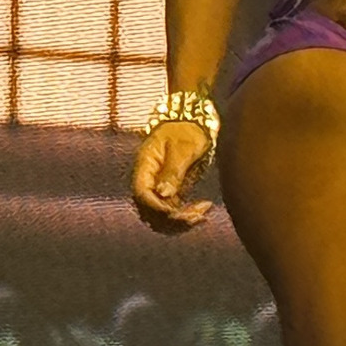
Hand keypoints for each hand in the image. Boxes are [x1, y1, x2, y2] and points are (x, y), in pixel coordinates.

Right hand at [129, 119, 215, 233]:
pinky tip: (204, 211)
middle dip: (171, 219)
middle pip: (149, 211)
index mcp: (145, 165)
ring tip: (203, 214)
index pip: (141, 194)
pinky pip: (174, 213)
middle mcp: (149, 180)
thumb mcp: (182, 147)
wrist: (196, 123)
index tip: (174, 213)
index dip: (155, 207)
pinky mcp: (172, 194)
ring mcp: (160, 189)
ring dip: (180, 223)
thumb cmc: (187, 130)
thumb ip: (173, 171)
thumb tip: (163, 194)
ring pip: (161, 217)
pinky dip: (187, 217)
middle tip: (196, 215)